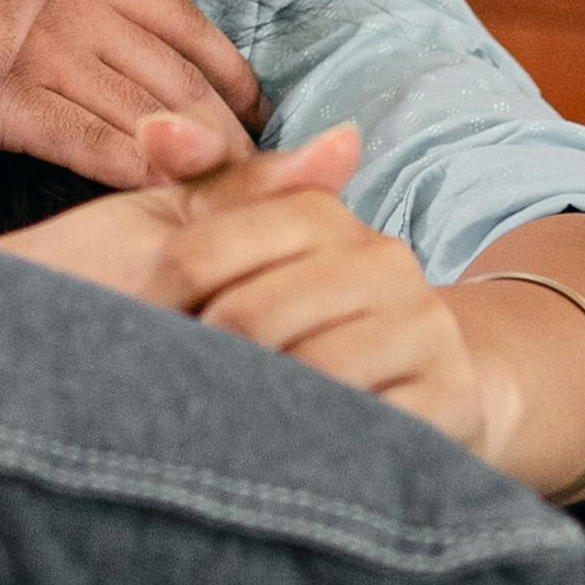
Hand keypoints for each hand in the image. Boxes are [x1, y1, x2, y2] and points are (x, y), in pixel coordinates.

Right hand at [0, 0, 263, 188]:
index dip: (234, 73)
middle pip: (181, 78)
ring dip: (198, 158)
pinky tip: (163, 194)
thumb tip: (137, 55)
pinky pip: (86, 139)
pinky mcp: (3, 97)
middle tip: (262, 177)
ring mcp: (43, 53)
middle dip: (229, 132)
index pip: (184, 25)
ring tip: (231, 199)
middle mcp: (78, 11)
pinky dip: (134, 169)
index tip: (261, 112)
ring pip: (149, 111)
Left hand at [29, 115, 495, 461]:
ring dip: (252, 411)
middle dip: (201, 363)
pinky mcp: (451, 399)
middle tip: (169, 401)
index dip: (156, 300)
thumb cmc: (309, 314)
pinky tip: (285, 459)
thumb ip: (197, 182)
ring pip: (306, 375)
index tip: (133, 336)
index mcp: (322, 214)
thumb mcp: (248, 242)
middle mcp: (382, 258)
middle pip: (249, 317)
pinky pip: (366, 429)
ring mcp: (422, 326)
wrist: (439, 387)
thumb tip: (154, 125)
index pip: (202, 249)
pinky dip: (317, 449)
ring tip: (218, 435)